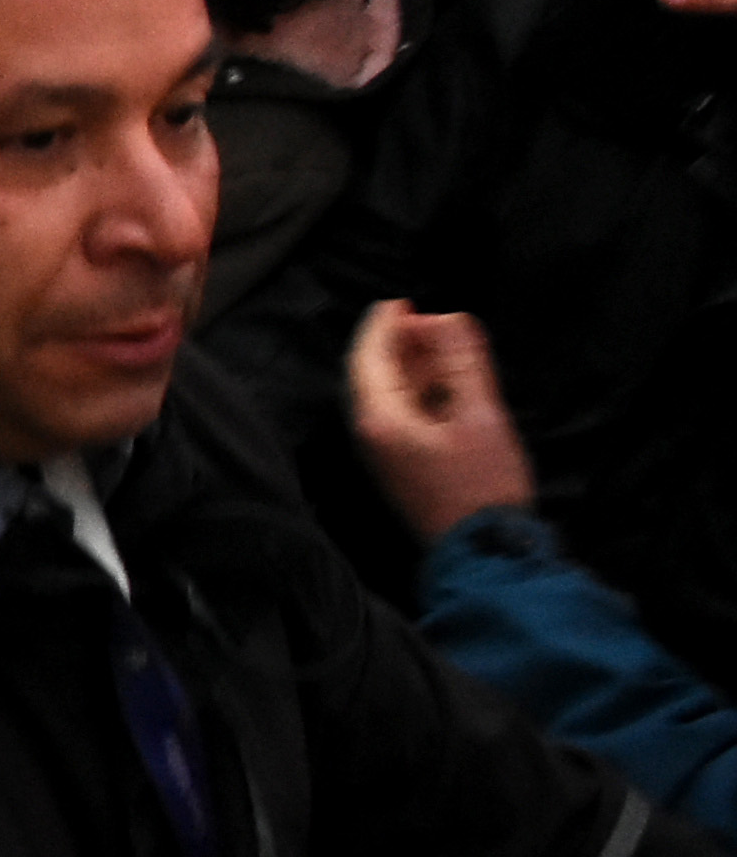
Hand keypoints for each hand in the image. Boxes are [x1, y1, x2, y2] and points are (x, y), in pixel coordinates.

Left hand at [347, 301, 536, 539]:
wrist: (486, 553)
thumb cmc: (484, 488)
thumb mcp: (481, 416)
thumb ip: (463, 364)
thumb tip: (447, 317)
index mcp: (380, 419)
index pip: (369, 357)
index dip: (384, 325)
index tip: (402, 302)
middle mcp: (371, 434)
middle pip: (373, 374)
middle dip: (397, 343)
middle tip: (427, 320)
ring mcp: (384, 453)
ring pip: (387, 394)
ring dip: (410, 367)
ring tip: (439, 344)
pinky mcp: (402, 465)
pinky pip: (400, 416)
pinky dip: (418, 392)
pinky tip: (445, 385)